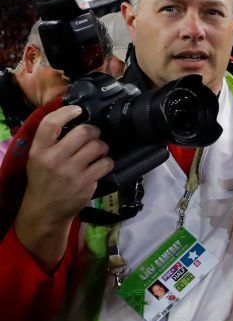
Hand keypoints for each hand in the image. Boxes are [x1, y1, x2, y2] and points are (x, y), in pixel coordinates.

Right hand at [19, 106, 113, 225]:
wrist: (45, 209)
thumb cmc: (43, 179)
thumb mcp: (37, 158)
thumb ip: (51, 140)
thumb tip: (75, 118)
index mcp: (39, 151)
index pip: (51, 123)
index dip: (67, 112)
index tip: (78, 110)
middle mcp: (55, 159)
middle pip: (84, 132)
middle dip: (94, 132)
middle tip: (93, 136)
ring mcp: (72, 172)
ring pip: (98, 146)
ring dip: (102, 147)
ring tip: (97, 152)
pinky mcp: (86, 183)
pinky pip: (106, 163)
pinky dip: (107, 162)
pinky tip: (100, 165)